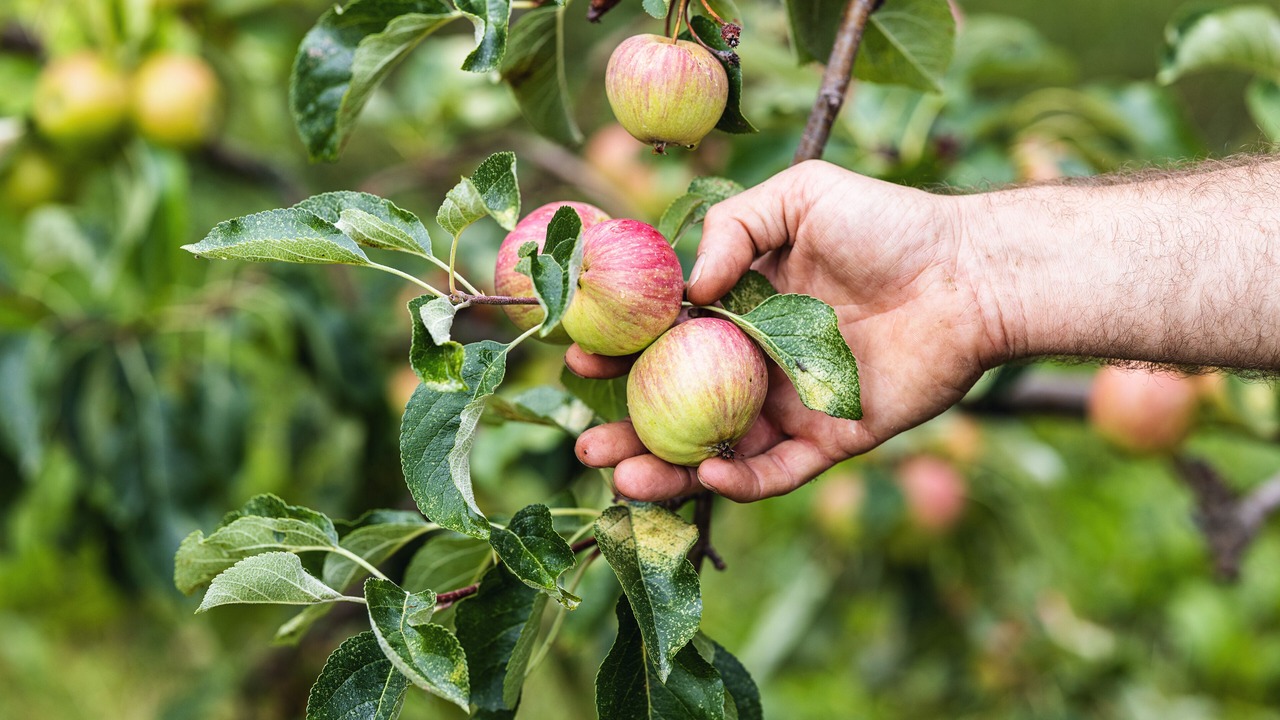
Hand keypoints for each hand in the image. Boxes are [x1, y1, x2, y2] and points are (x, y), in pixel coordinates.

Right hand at [569, 160, 1005, 501]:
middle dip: (629, 427)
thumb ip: (732, 227)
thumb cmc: (886, 225)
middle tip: (588, 440)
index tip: (580, 355)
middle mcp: (759, 361)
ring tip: (621, 474)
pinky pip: (776, 471)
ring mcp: (793, 405)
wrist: (967, 274)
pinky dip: (738, 479)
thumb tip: (686, 289)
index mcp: (744, 308)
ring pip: (717, 447)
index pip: (669, 338)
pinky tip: (704, 471)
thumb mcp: (800, 195)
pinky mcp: (831, 440)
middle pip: (680, 404)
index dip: (623, 351)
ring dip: (667, 467)